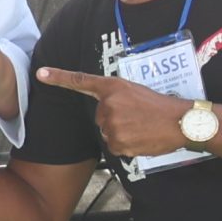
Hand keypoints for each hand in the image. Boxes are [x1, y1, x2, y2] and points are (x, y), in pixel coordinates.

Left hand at [35, 66, 193, 157]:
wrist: (181, 122)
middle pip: (99, 117)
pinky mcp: (116, 142)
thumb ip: (116, 99)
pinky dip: (125, 146)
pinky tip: (140, 138)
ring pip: (106, 132)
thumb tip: (106, 115)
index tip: (40, 73)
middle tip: (137, 117)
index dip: (59, 77)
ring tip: (141, 127)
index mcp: (113, 87)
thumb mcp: (136, 92)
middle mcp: (108, 104)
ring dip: (120, 133)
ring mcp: (111, 124)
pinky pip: (114, 146)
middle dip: (115, 119)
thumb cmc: (161, 107)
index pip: (81, 81)